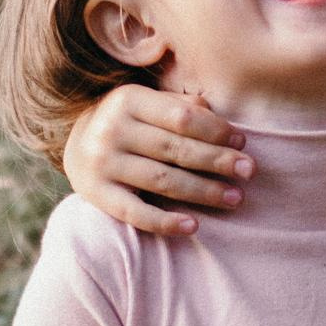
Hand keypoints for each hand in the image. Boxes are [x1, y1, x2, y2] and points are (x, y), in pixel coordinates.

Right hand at [63, 85, 250, 235]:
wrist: (76, 142)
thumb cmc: (128, 121)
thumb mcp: (148, 102)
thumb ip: (181, 106)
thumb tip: (221, 120)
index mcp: (128, 99)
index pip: (181, 117)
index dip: (215, 131)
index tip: (242, 143)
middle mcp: (111, 130)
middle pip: (175, 149)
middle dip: (217, 161)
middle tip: (249, 171)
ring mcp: (102, 164)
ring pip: (162, 181)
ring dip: (203, 191)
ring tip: (234, 197)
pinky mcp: (96, 194)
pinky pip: (135, 213)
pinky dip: (165, 222)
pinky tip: (193, 226)